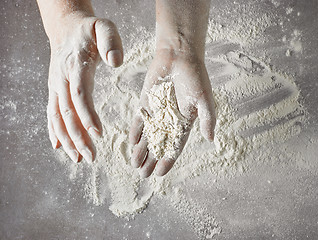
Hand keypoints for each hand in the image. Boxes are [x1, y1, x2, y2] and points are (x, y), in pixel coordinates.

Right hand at [46, 12, 122, 162]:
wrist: (67, 29)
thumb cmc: (90, 31)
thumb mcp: (104, 27)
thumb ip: (110, 41)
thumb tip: (116, 61)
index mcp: (75, 65)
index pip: (80, 94)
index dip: (87, 114)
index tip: (98, 133)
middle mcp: (62, 79)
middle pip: (68, 112)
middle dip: (78, 136)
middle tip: (91, 157)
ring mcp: (55, 86)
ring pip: (57, 117)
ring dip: (67, 139)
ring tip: (78, 159)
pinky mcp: (54, 91)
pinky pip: (51, 113)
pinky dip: (54, 131)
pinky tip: (59, 147)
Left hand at [129, 49, 215, 176]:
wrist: (178, 56)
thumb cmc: (195, 77)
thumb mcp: (204, 99)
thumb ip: (207, 119)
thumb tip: (210, 139)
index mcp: (185, 123)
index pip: (175, 147)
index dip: (167, 160)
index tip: (159, 173)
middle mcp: (169, 121)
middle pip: (159, 145)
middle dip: (151, 160)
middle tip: (143, 174)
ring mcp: (157, 113)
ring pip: (147, 136)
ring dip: (141, 150)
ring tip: (134, 165)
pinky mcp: (146, 104)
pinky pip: (139, 121)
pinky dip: (135, 131)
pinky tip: (131, 143)